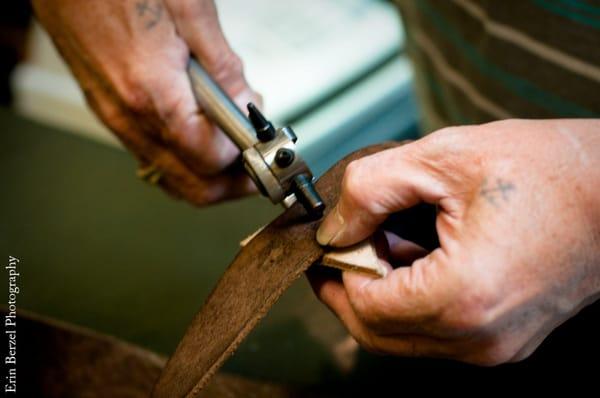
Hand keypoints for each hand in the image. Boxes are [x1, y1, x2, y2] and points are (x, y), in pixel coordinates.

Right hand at [32, 0, 258, 204]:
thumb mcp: (189, 9)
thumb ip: (223, 66)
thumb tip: (246, 104)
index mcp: (153, 92)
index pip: (210, 159)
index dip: (245, 156)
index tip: (264, 144)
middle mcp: (129, 115)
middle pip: (190, 185)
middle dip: (231, 184)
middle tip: (257, 166)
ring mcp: (114, 116)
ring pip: (170, 175)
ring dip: (208, 174)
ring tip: (235, 151)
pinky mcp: (107, 109)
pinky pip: (151, 154)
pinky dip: (183, 157)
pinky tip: (201, 134)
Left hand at [312, 119, 599, 364]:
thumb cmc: (547, 170)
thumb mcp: (444, 158)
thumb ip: (370, 190)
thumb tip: (333, 225)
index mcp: (465, 294)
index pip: (366, 307)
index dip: (335, 271)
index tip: (329, 242)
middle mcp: (482, 336)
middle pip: (379, 333)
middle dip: (350, 287)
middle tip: (345, 244)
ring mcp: (497, 345)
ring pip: (405, 336)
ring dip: (381, 293)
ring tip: (386, 241)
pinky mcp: (505, 338)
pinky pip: (437, 331)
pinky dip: (412, 299)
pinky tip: (417, 255)